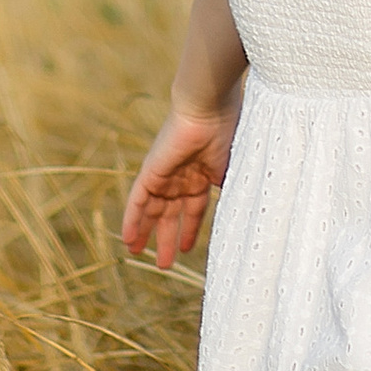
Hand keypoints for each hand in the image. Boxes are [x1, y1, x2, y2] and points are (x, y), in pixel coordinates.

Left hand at [120, 103, 236, 269]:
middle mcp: (182, 175)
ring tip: (140, 255)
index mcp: (203, 174)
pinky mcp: (151, 171)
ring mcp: (166, 174)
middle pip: (170, 213)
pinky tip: (129, 240)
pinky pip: (138, 201)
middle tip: (164, 263)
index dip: (191, 229)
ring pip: (152, 210)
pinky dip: (132, 220)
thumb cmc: (228, 132)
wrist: (209, 107)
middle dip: (167, 237)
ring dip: (147, 233)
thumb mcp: (235, 171)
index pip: (193, 208)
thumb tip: (241, 220)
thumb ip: (233, 195)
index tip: (188, 249)